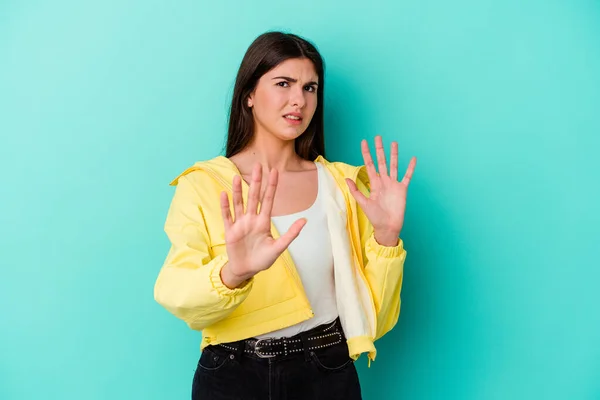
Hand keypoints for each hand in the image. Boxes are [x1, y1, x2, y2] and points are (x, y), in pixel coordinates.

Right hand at [219, 163, 306, 287]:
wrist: (246, 270)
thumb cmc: (263, 260)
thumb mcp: (279, 248)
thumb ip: (291, 234)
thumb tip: (305, 220)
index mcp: (264, 222)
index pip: (268, 200)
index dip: (271, 186)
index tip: (274, 171)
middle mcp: (252, 219)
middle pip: (254, 197)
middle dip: (256, 182)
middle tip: (258, 165)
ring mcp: (240, 224)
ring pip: (239, 203)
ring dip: (237, 191)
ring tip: (236, 177)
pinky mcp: (230, 231)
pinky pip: (227, 216)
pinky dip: (225, 206)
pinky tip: (224, 194)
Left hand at [346, 136, 416, 245]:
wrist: (387, 227)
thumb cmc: (375, 217)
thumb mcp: (363, 203)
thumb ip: (356, 191)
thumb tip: (347, 178)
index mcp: (374, 184)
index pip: (369, 165)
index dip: (366, 154)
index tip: (364, 143)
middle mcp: (384, 181)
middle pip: (381, 162)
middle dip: (379, 150)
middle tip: (378, 137)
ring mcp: (393, 184)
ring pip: (394, 166)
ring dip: (394, 155)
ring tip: (394, 143)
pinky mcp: (402, 189)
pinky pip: (407, 176)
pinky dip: (410, 168)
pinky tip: (413, 159)